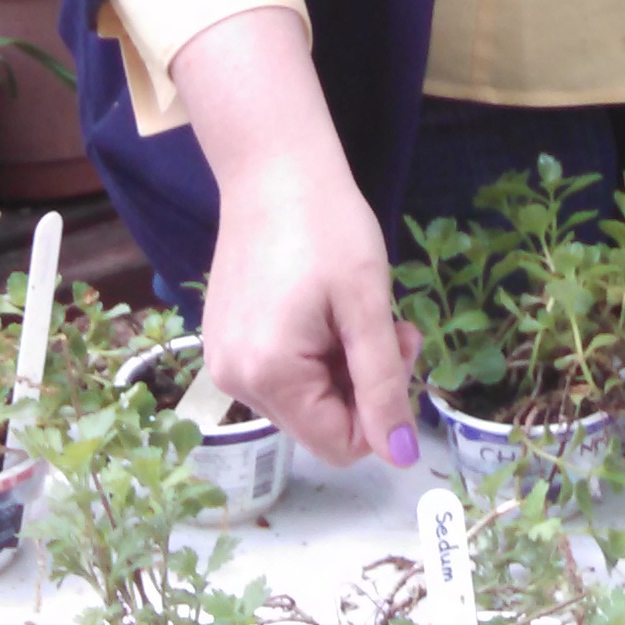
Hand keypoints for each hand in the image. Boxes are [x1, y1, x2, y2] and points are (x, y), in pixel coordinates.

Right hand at [171, 7, 420, 469]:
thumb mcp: (368, 305)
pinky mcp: (225, 338)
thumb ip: (383, 384)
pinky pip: (281, 372)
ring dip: (340, 365)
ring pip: (304, 398)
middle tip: (389, 324)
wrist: (273, 166)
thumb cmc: (327, 225)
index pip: (339, 445)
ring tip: (355, 308)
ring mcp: (224, 359)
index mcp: (270, 375)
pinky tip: (324, 305)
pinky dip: (313, 351)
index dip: (382, 412)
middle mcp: (235, 379)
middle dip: (363, 384)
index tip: (400, 348)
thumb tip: (400, 458)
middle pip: (320, 422)